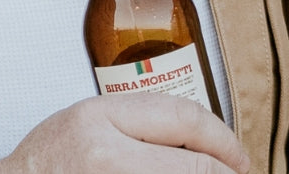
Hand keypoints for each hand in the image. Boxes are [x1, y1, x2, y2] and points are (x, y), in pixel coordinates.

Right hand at [0, 94, 250, 173]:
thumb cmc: (49, 162)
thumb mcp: (89, 120)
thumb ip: (141, 123)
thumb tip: (207, 144)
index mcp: (99, 120)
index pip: (185, 120)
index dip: (225, 139)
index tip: (239, 156)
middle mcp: (108, 160)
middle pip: (198, 168)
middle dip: (227, 173)